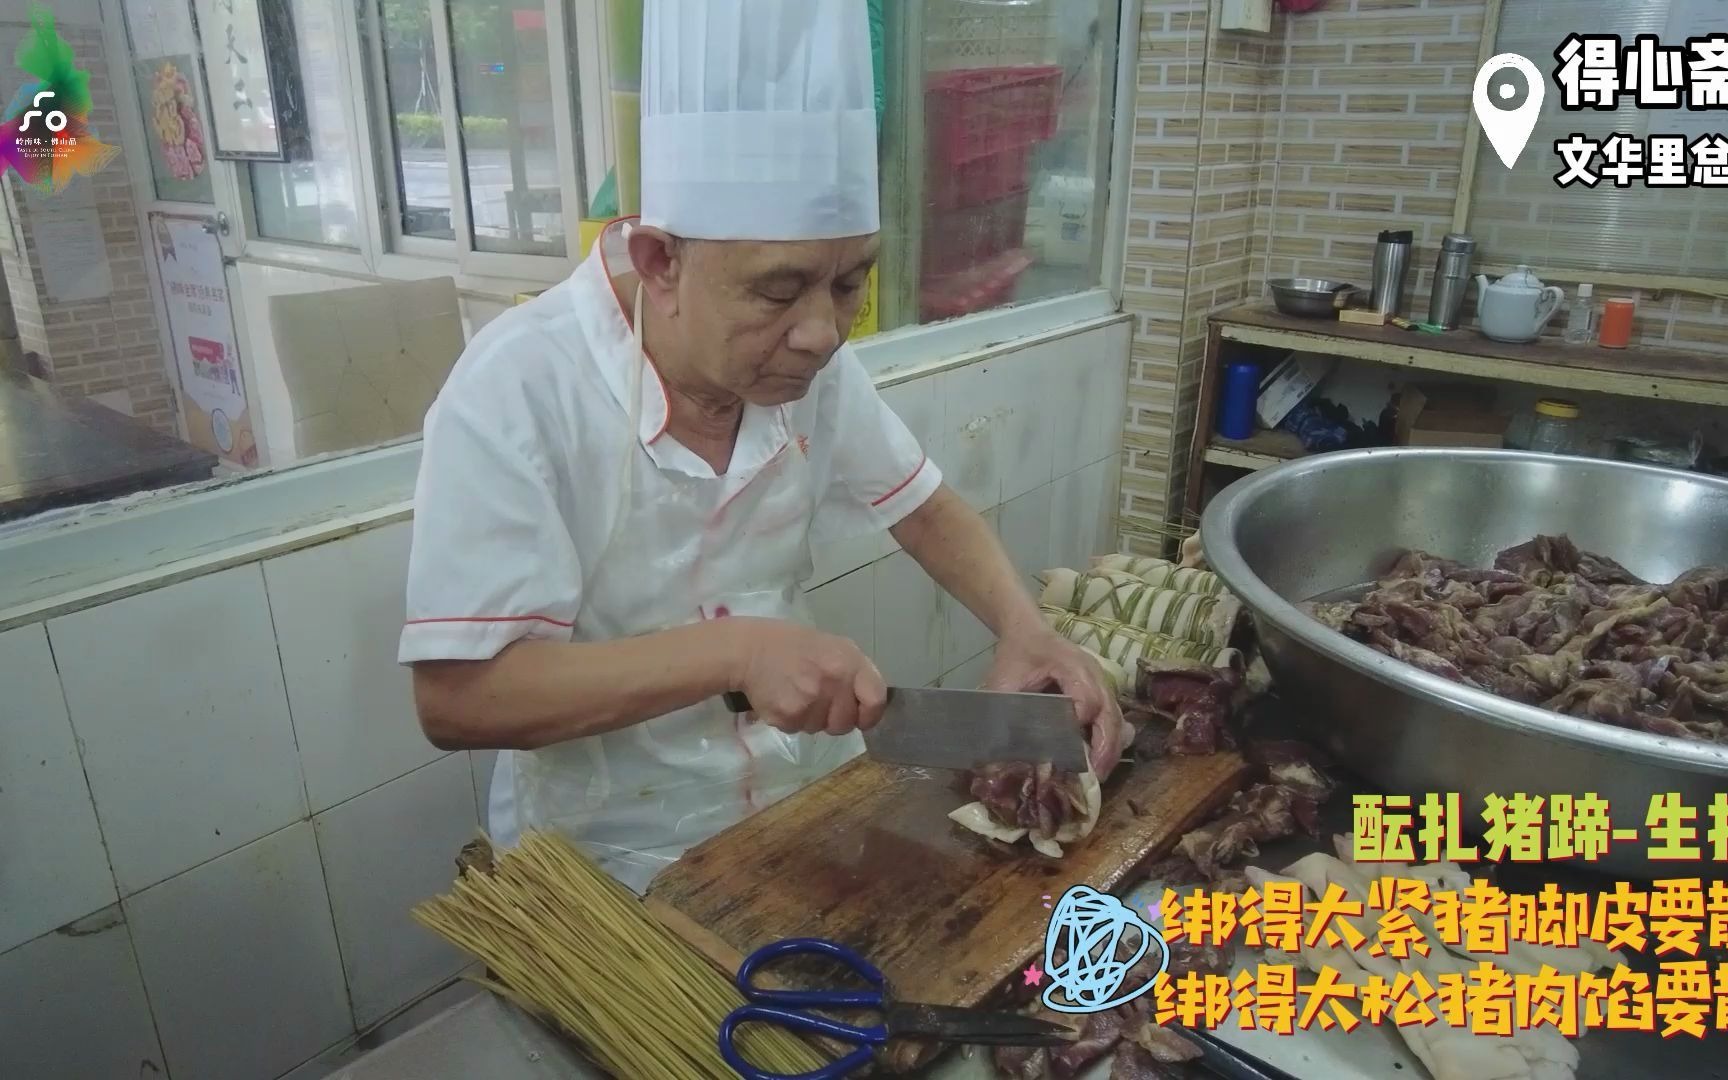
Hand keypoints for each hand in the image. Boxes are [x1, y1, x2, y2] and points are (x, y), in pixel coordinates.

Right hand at [729, 617, 887, 736]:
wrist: (749, 650)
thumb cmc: (793, 646)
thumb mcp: (833, 646)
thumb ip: (854, 672)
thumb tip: (868, 703)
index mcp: (848, 662)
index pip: (875, 700)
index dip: (870, 714)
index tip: (861, 717)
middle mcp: (833, 682)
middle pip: (846, 723)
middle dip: (835, 719)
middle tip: (818, 701)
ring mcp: (811, 701)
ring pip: (821, 729)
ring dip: (811, 719)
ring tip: (797, 695)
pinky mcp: (789, 715)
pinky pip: (798, 730)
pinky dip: (791, 720)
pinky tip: (783, 699)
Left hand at [983, 625, 1131, 779]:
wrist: (1028, 632)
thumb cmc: (1017, 655)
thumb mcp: (1003, 680)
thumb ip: (1002, 711)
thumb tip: (996, 751)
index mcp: (1071, 666)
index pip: (1087, 700)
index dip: (1079, 728)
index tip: (1068, 753)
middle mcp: (1095, 674)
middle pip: (1110, 714)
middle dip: (1105, 748)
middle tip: (1095, 777)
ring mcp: (1103, 682)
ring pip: (1117, 719)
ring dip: (1111, 748)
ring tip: (1098, 775)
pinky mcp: (1104, 691)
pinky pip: (1115, 717)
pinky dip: (1112, 739)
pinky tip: (1101, 760)